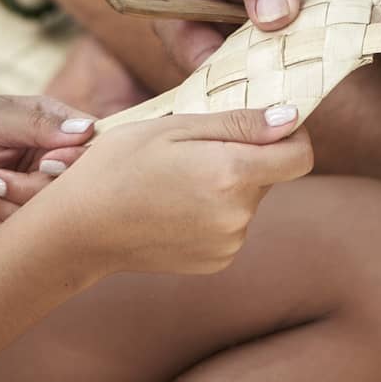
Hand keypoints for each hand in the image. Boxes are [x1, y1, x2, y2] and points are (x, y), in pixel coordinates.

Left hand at [0, 96, 95, 237]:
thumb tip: (87, 132)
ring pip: (53, 212)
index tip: (44, 162)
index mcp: (50, 126)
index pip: (90, 143)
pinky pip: (29, 234)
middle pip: (74, 184)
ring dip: (12, 203)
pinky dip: (1, 222)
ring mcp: (34, 193)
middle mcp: (48, 160)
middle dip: (35, 186)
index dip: (76, 159)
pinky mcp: (17, 223)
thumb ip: (37, 124)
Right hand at [29, 106, 312, 276]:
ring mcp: (228, 245)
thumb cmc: (120, 164)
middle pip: (270, 174)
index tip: (262, 120)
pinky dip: (214, 209)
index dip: (289, 132)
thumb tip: (292, 118)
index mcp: (230, 176)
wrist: (80, 228)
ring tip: (175, 177)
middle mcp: (238, 217)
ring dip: (227, 182)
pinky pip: (231, 223)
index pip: (300, 155)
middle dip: (244, 154)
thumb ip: (239, 123)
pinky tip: (174, 203)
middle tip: (191, 147)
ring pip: (248, 198)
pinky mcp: (216, 262)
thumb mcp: (175, 126)